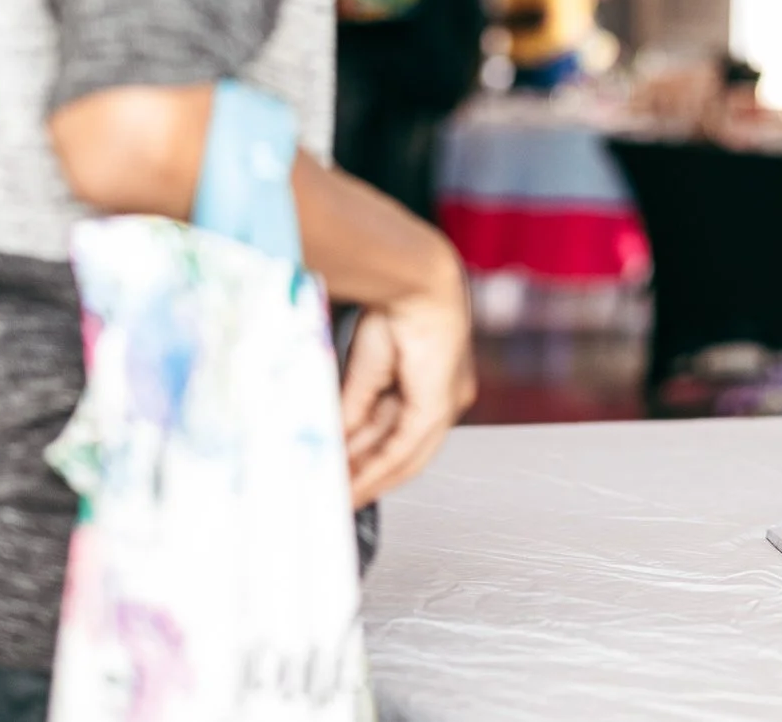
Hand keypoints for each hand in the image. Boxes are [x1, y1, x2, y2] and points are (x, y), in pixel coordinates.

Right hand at [338, 260, 475, 507]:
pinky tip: (354, 486)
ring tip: (339, 500)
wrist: (412, 282)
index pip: (400, 431)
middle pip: (402, 452)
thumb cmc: (392, 309)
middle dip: (368, 478)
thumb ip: (353, 410)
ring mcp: (445, 405)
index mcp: (434, 381)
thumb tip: (335, 441)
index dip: (372, 458)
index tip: (347, 475)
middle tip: (339, 499)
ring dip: (368, 481)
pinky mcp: (436, 407)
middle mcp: (446, 398)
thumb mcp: (364, 370)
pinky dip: (375, 470)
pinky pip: (402, 450)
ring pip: (402, 459)